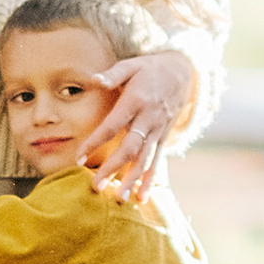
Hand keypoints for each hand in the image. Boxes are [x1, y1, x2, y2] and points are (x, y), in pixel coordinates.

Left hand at [82, 49, 195, 199]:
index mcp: (136, 101)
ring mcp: (158, 130)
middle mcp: (148, 119)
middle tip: (96, 185)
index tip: (79, 157)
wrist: (183, 73)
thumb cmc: (150, 69)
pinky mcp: (164, 137)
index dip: (96, 141)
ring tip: (120, 198)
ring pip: (145, 159)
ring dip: (132, 180)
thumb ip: (113, 74)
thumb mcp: (132, 65)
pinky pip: (158, 162)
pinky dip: (150, 180)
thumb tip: (94, 79)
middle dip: (113, 168)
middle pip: (130, 148)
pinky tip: (142, 198)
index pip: (113, 125)